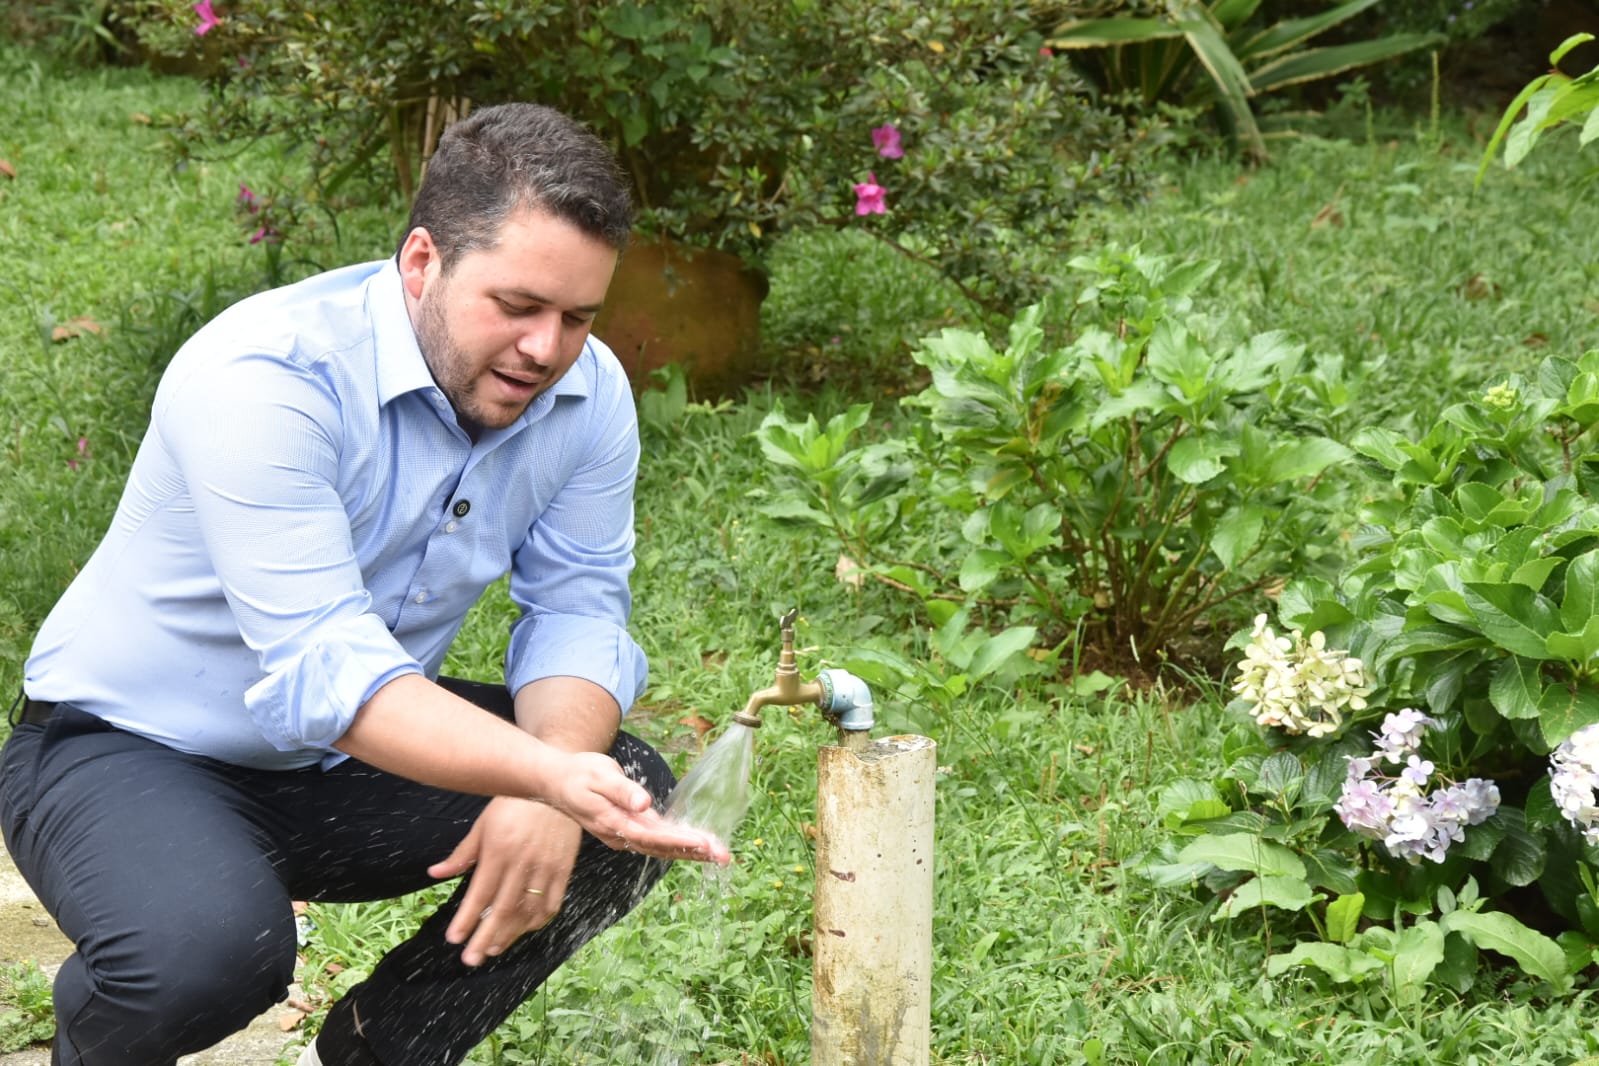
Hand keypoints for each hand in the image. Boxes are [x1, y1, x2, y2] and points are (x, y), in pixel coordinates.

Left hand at [428, 796, 583, 966]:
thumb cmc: (514, 804)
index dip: (467, 919)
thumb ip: (462, 854)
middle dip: (485, 937)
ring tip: (494, 949)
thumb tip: (435, 873)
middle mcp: (522, 863)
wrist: (557, 789)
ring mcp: (545, 868)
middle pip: (503, 909)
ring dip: (510, 934)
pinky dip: (538, 921)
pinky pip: (552, 903)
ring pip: (527, 911)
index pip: (480, 893)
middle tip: (471, 959)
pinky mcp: (563, 869)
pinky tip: (525, 929)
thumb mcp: (483, 825)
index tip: (454, 939)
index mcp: (499, 851)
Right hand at [545, 750, 731, 864]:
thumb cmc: (579, 773)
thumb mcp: (599, 774)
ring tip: (719, 854)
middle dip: (694, 852)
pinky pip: (657, 841)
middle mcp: (621, 835)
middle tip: (724, 856)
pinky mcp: (628, 829)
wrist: (557, 780)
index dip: (679, 841)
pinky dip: (679, 844)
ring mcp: (624, 834)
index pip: (652, 836)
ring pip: (662, 848)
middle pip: (662, 848)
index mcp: (614, 822)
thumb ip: (622, 790)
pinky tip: (697, 845)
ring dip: (691, 851)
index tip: (704, 843)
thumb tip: (644, 803)